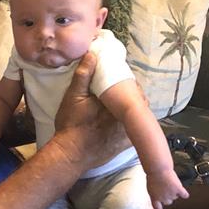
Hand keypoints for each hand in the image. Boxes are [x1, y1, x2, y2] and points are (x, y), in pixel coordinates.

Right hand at [54, 53, 129, 170]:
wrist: (70, 155)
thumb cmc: (71, 125)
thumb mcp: (73, 97)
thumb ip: (83, 75)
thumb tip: (93, 54)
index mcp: (118, 104)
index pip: (132, 87)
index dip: (126, 82)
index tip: (117, 80)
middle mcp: (128, 118)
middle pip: (137, 101)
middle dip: (129, 95)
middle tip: (117, 92)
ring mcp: (129, 133)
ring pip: (137, 115)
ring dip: (131, 109)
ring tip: (118, 106)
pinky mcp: (126, 145)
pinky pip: (136, 131)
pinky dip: (131, 123)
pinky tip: (122, 121)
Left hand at [147, 168, 189, 208]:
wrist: (158, 169)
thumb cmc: (153, 175)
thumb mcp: (150, 186)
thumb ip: (156, 192)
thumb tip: (160, 195)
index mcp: (154, 197)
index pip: (157, 208)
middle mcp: (163, 198)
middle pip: (169, 202)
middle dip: (168, 196)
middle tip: (166, 187)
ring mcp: (171, 195)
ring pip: (175, 196)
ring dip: (174, 191)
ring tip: (170, 183)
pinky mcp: (178, 190)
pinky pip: (184, 194)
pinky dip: (184, 194)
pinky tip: (185, 194)